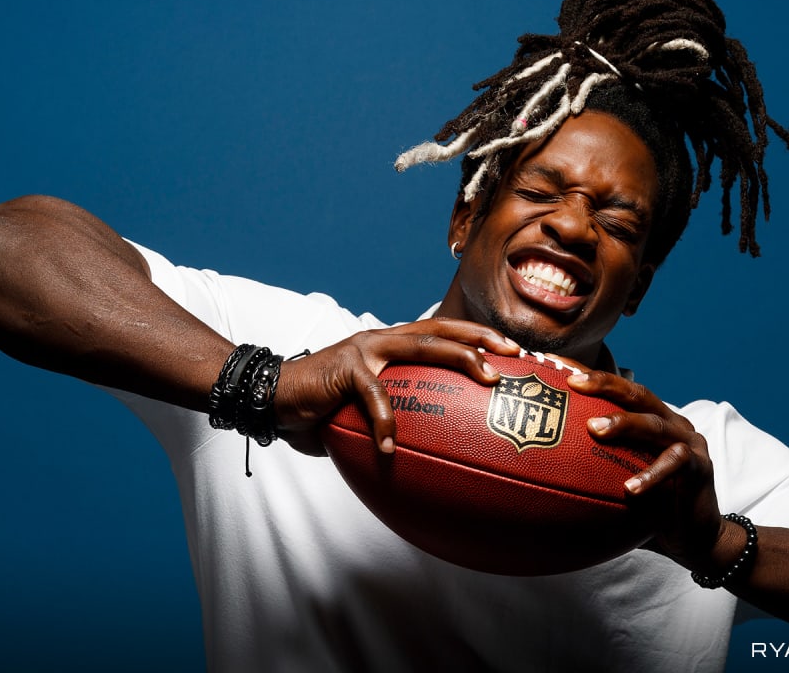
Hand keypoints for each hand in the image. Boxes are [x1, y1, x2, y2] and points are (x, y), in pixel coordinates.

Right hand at [272, 319, 519, 454]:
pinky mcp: (344, 368)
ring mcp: (365, 350)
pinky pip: (373, 396)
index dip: (478, 339)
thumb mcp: (367, 413)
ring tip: (485, 379)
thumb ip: (398, 421)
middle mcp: (383, 340)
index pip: (442, 335)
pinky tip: (391, 448)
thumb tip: (432, 457)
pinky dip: (385, 422)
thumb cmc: (324, 410)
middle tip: (514, 353)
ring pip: (421, 346)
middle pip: (441, 330)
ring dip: (458, 359)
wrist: (274, 398)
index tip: (513, 352)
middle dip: (481, 338)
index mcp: (392, 347)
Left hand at [567, 371, 734, 573]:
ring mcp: (688, 442)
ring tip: (593, 429)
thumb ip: (589, 473)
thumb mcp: (616, 485)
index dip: (588, 375)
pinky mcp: (701, 467)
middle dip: (605, 384)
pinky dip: (652, 474)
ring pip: (655, 423)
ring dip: (624, 423)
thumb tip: (534, 479)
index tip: (553, 365)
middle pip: (637, 394)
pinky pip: (675, 464)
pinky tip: (629, 489)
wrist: (696, 537)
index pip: (617, 391)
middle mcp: (670, 423)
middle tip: (573, 383)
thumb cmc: (651, 509)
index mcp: (650, 420)